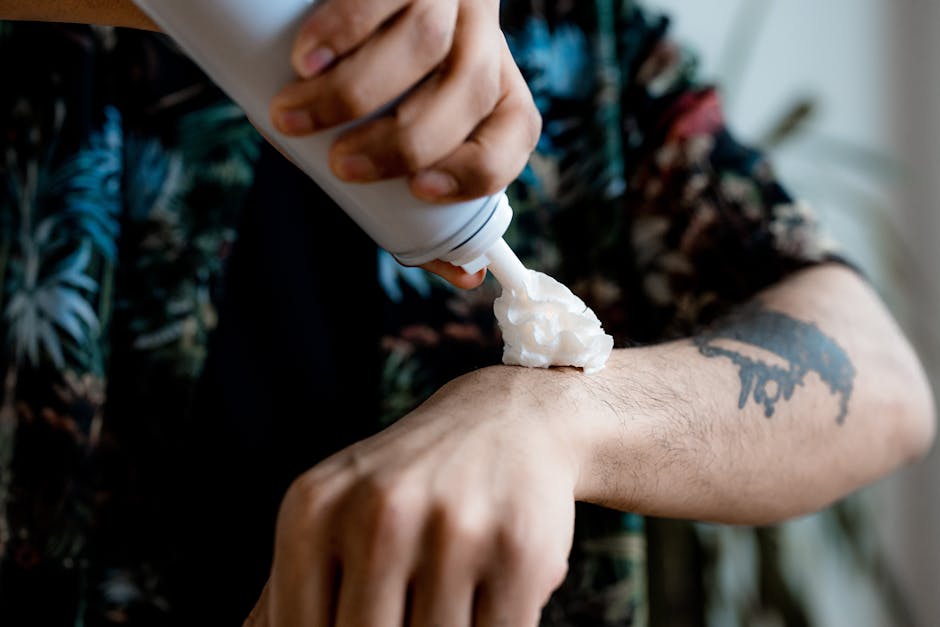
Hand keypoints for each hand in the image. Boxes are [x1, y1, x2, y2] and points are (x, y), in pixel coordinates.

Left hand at [244, 368, 577, 625]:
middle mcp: (377, 512)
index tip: (367, 616)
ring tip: (447, 601)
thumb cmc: (410, 485)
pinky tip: (486, 603)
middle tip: (403, 611)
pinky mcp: (520, 550)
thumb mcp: (334, 512)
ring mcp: (452, 530)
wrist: (509, 416)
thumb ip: (286, 589)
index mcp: (311, 510)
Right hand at [268, 0, 540, 203]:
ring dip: (356, 93)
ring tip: (294, 116)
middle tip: (340, 165)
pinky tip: (304, 57)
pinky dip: (342, 31)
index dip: (479, 169)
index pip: (516, 129)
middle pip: (469, 92)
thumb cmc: (359, 80)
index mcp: (491, 83)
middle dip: (403, 143)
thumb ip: (415, 190)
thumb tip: (468, 274)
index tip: (419, 191)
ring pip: (427, 42)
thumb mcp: (394, 129)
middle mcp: (480, 33)